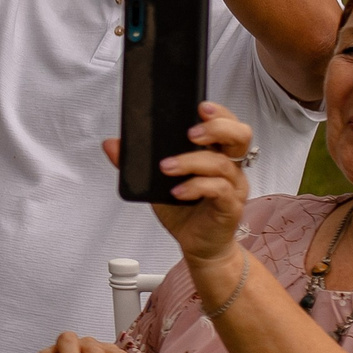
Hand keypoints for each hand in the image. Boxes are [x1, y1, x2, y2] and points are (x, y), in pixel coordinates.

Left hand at [105, 102, 254, 266]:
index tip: (199, 107)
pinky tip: (177, 192)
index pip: (228, 124)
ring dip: (190, 161)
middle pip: (240, 136)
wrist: (198, 245)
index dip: (218, 113)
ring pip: (221, 164)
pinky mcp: (230, 206)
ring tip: (166, 167)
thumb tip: (112, 144)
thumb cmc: (184, 211)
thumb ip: (136, 163)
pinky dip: (195, 187)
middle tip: (190, 133)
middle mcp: (230, 167)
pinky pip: (218, 190)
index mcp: (216, 154)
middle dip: (217, 128)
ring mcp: (233, 187)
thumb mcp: (155, 183)